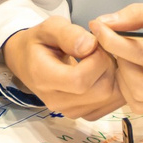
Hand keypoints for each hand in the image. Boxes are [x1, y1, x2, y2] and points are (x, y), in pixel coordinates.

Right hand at [1, 17, 119, 118]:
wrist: (28, 62)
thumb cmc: (40, 42)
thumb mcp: (49, 28)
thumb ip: (68, 34)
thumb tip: (90, 46)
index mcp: (43, 77)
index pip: (80, 80)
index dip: (96, 59)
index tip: (93, 43)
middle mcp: (56, 101)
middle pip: (100, 90)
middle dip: (108, 65)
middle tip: (100, 50)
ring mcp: (70, 111)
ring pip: (109, 98)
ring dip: (114, 75)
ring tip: (101, 60)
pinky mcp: (82, 114)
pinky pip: (110, 105)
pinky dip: (114, 87)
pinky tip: (103, 72)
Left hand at [90, 1, 142, 114]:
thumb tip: (108, 21)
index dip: (113, 40)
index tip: (99, 26)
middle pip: (138, 89)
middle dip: (118, 66)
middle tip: (115, 43)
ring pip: (140, 103)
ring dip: (125, 81)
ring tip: (127, 56)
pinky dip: (136, 87)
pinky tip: (137, 66)